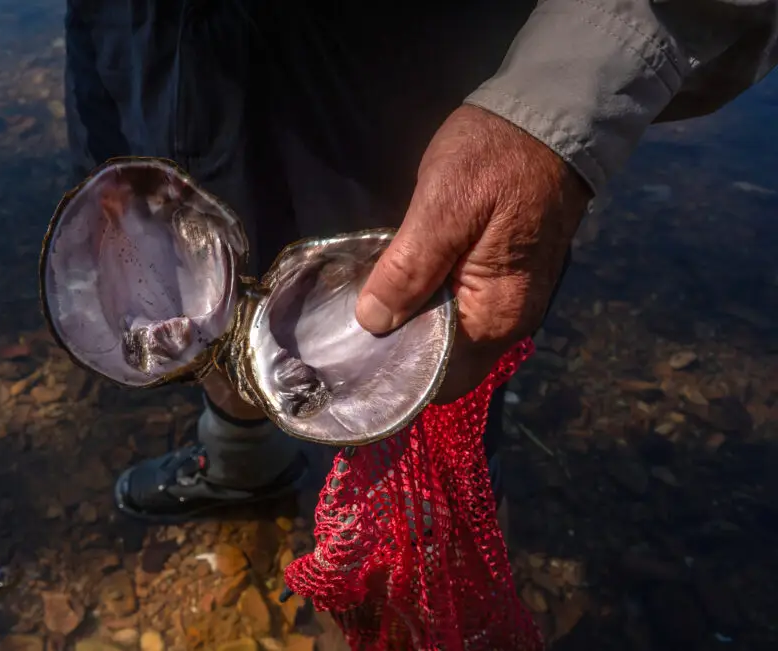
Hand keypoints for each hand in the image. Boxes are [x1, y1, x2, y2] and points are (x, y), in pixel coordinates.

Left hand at [355, 104, 591, 401]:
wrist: (551, 115)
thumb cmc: (496, 157)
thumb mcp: (444, 205)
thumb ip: (410, 269)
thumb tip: (373, 323)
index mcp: (496, 315)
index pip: (442, 379)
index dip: (398, 374)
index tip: (354, 356)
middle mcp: (509, 322)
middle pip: (445, 364)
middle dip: (399, 353)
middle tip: (349, 331)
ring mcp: (509, 302)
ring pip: (450, 339)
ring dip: (411, 329)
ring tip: (363, 310)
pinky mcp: (504, 281)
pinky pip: (459, 314)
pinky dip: (427, 308)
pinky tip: (396, 289)